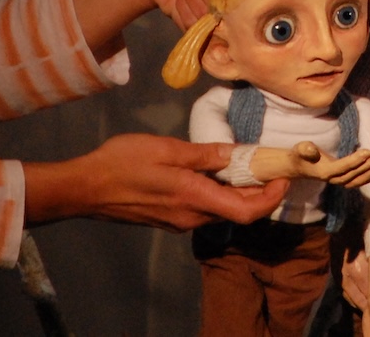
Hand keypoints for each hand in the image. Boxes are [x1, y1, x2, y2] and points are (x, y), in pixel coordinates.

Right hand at [23, 133, 288, 230]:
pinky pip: (205, 207)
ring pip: (222, 209)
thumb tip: (238, 153)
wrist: (85, 188)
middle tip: (270, 163)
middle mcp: (192, 216)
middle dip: (260, 190)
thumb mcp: (167, 149)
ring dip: (239, 190)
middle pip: (238, 210)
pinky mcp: (170, 218)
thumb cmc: (123, 162)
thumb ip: (205, 154)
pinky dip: (220, 192)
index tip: (283, 176)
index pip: (247, 210)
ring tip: (246, 162)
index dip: (272, 198)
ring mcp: (180, 220)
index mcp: (194, 198)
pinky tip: (215, 171)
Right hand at [250, 142, 369, 186]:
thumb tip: (311, 149)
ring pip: (361, 178)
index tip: (367, 151)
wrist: (299, 167)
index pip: (343, 167)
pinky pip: (362, 180)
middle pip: (355, 173)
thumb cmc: (300, 155)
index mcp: (325, 172)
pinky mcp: (346, 180)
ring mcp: (341, 181)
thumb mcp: (299, 149)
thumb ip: (305, 149)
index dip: (355, 160)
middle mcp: (335, 179)